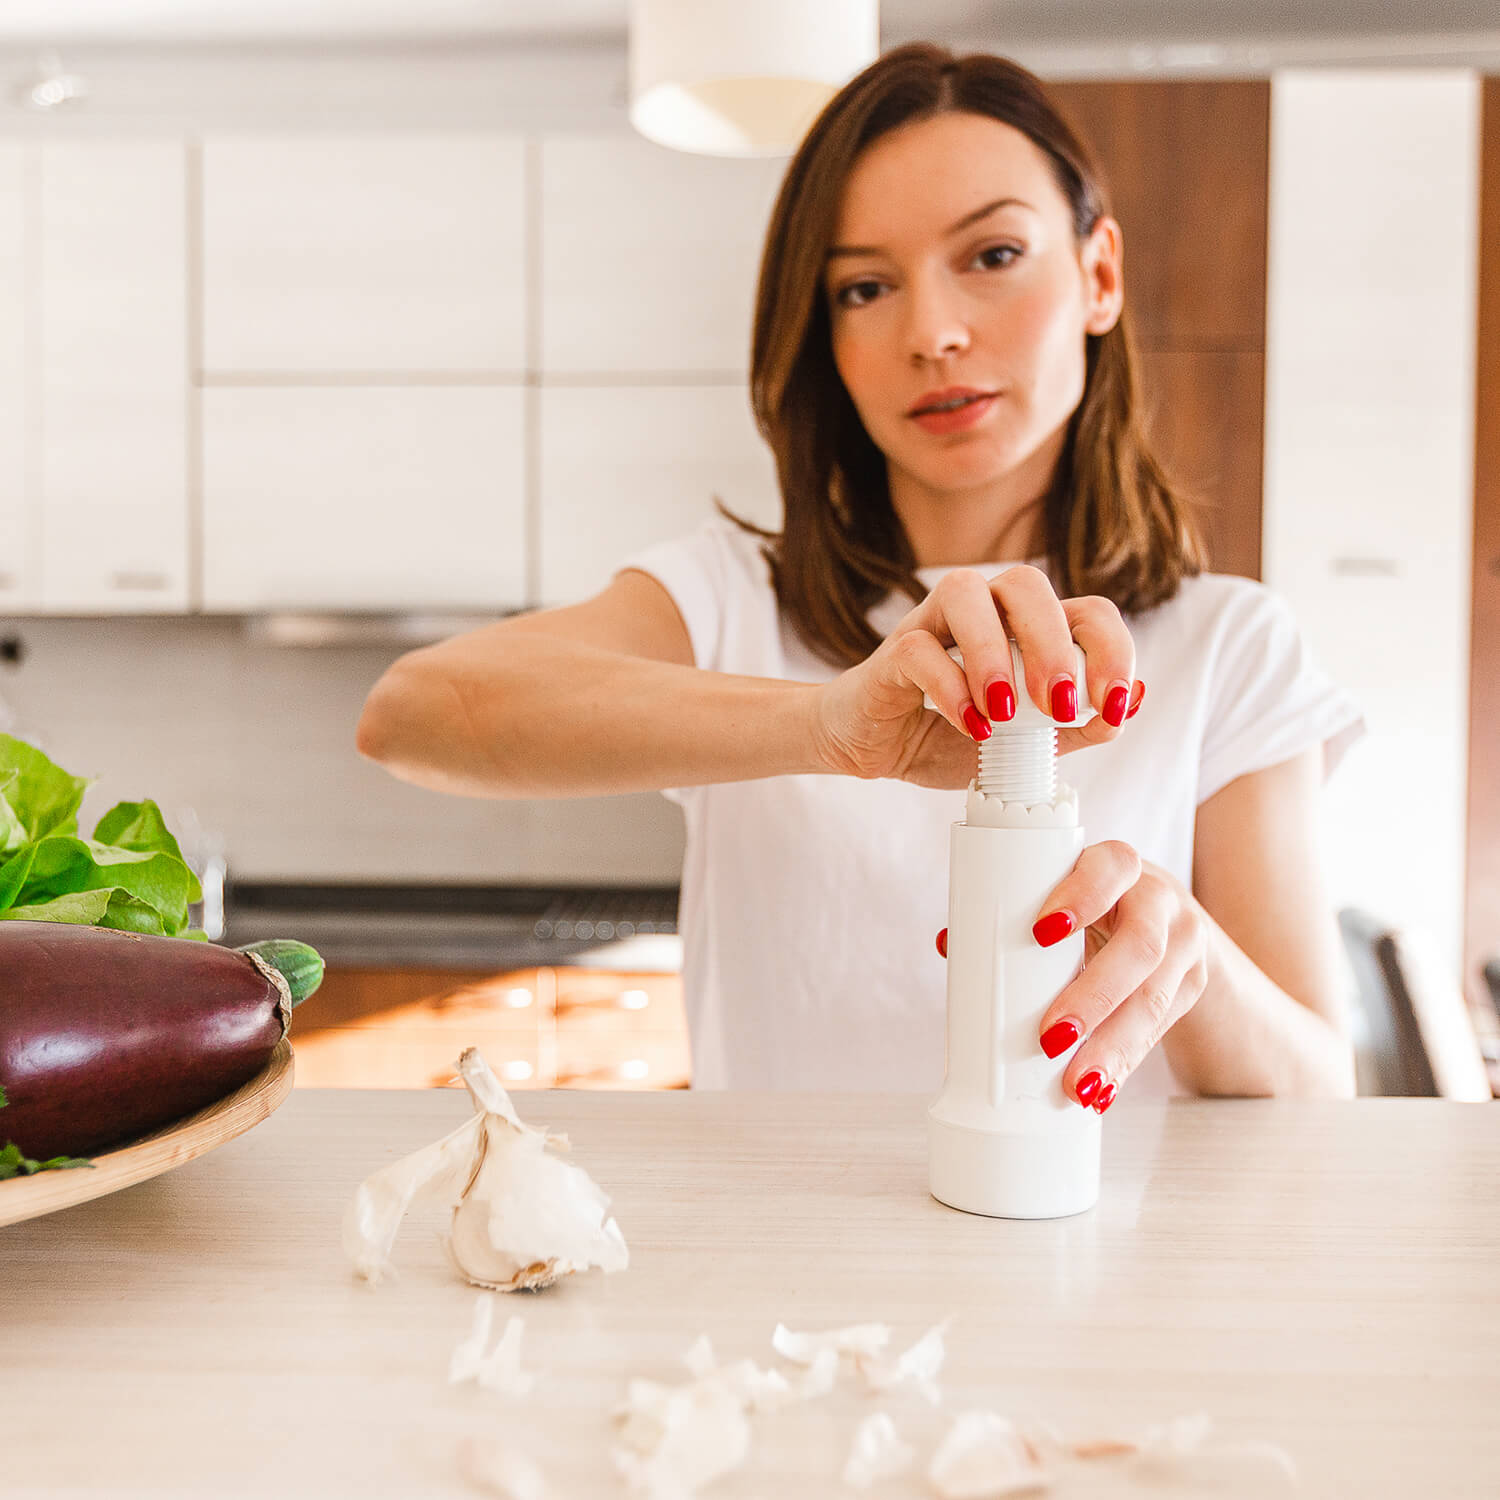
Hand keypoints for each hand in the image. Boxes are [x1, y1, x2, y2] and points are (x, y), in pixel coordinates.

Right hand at [809, 565, 1144, 788]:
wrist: (875, 747)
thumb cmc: (949, 733)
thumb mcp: (1025, 745)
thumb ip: (1074, 728)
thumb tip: (1126, 705)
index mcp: (1026, 627)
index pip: (1085, 611)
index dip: (1112, 651)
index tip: (1112, 706)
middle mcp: (984, 610)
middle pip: (1027, 585)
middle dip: (1054, 644)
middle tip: (1060, 705)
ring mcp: (933, 623)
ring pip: (966, 593)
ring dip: (993, 652)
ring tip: (1006, 712)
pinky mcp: (893, 651)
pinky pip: (919, 649)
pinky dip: (949, 688)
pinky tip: (969, 726)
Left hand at [1032, 847, 1210, 1110]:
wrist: (1166, 920)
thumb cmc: (1096, 905)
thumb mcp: (1068, 895)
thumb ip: (1015, 914)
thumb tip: (951, 944)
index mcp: (1119, 866)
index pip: (1111, 867)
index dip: (1080, 896)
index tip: (1040, 932)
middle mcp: (1160, 900)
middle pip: (1140, 947)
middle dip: (1094, 998)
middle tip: (1050, 1038)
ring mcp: (1184, 945)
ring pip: (1155, 997)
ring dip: (1112, 1046)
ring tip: (1077, 1084)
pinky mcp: (1191, 986)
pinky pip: (1162, 1029)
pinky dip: (1126, 1063)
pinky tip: (1101, 1091)